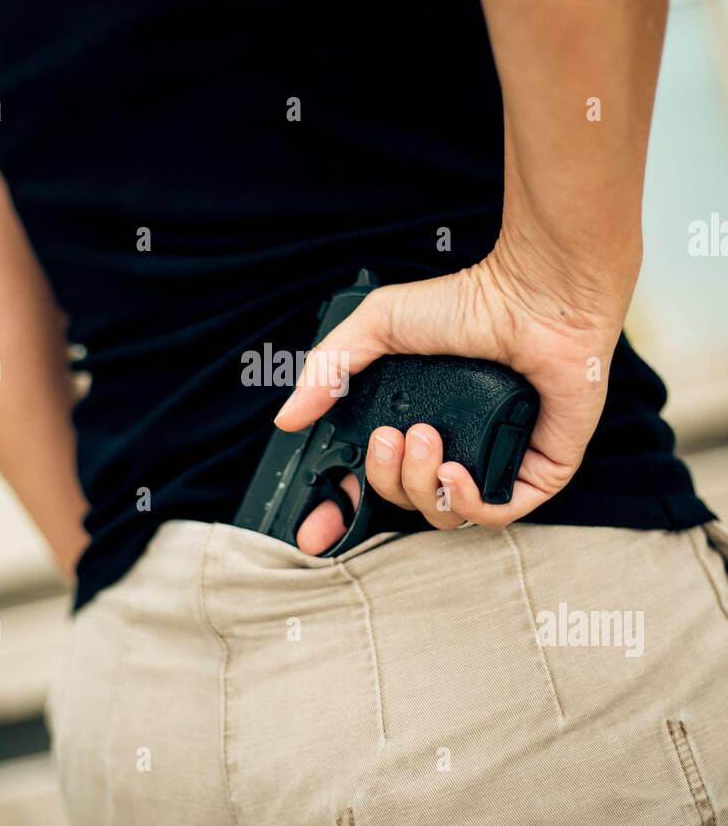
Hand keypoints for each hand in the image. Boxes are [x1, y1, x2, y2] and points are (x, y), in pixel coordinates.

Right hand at [276, 240, 633, 552]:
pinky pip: (493, 515)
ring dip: (419, 484)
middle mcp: (452, 446)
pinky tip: (452, 472)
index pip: (371, 481)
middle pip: (401, 501)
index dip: (338, 511)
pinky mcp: (536, 472)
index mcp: (415, 420)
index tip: (312, 527)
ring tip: (425, 438)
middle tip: (391, 436)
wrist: (534, 298)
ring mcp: (494, 462)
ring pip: (441, 513)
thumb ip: (329, 369)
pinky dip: (463, 502)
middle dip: (384, 479)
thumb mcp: (378, 325)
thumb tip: (287, 418)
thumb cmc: (468, 302)